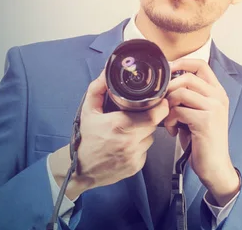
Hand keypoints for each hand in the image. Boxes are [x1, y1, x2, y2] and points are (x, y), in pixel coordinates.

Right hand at [49, 69, 169, 199]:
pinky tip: (127, 144)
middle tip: (138, 115)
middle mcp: (129, 141)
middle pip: (154, 124)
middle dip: (150, 117)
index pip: (154, 115)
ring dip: (144, 132)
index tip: (160, 101)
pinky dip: (140, 145)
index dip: (161, 107)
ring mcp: (134, 155)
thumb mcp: (88, 111)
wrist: (80, 169)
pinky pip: (146, 150)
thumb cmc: (86, 138)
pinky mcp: (137, 166)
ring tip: (129, 131)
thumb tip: (105, 71)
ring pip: (150, 137)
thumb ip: (97, 89)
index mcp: (120, 125)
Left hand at [163, 59, 239, 205]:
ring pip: (180, 93)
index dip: (181, 63)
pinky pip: (178, 111)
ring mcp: (213, 108)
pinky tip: (173, 131)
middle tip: (164, 104)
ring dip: (168, 107)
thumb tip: (166, 85)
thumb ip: (189, 98)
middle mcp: (218, 97)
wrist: (215, 166)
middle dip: (169, 90)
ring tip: (169, 121)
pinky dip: (170, 121)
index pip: (201, 65)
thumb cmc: (202, 140)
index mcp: (217, 92)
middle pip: (187, 77)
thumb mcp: (198, 114)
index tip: (167, 71)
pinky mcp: (205, 120)